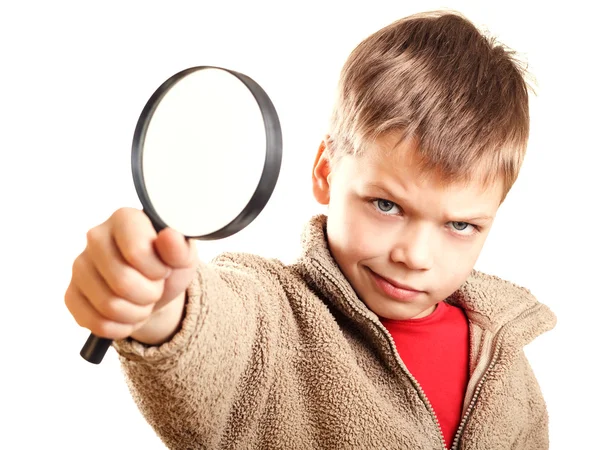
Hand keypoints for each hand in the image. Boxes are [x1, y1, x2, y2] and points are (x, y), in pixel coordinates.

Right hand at [65, 207, 197, 343]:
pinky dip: (121, 327)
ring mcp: (79, 266)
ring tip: (143, 300)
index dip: (157, 271)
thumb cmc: (168, 265)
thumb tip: (169, 236)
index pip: (137, 252)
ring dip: (137, 313)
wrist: (156, 289)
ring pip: (109, 306)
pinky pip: (97, 323)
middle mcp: (96, 237)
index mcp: (125, 218)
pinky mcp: (71, 294)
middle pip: (122, 283)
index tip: (163, 269)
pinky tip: (127, 313)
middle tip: (155, 288)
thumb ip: (180, 247)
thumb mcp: (183, 256)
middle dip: (149, 294)